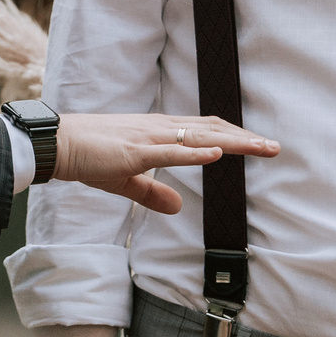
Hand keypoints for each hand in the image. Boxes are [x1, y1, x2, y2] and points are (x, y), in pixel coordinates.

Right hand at [54, 114, 276, 213]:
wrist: (60, 144)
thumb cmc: (90, 157)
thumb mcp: (127, 180)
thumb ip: (153, 193)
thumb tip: (177, 207)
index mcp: (160, 132)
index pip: (206, 130)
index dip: (234, 136)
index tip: (259, 144)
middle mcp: (160, 129)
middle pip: (212, 131)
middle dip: (245, 139)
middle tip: (275, 147)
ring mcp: (150, 138)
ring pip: (200, 138)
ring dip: (233, 143)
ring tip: (261, 147)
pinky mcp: (136, 151)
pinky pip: (172, 151)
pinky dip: (196, 153)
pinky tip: (218, 155)